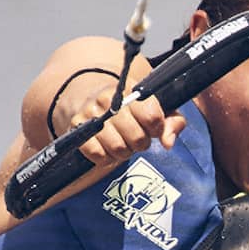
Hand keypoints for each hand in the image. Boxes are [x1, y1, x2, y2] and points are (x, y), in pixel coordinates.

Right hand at [71, 86, 185, 168]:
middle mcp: (109, 100)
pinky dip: (105, 158)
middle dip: (141, 143)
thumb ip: (171, 122)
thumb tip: (168, 142)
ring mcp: (91, 114)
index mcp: (131, 90)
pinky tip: (107, 149)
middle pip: (137, 137)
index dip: (157, 128)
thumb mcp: (154, 108)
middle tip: (137, 138)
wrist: (89, 96)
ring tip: (123, 144)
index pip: (152, 116)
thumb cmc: (128, 109)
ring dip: (124, 153)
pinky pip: (97, 154)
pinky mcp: (77, 128)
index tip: (153, 128)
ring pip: (118, 148)